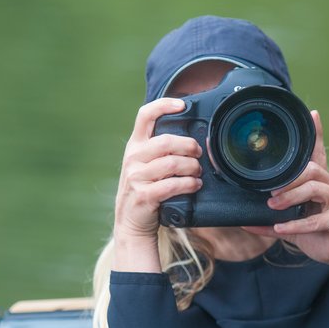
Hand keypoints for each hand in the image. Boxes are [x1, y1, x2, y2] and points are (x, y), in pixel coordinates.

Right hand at [112, 98, 202, 271]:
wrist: (130, 222)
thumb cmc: (145, 189)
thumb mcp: (145, 164)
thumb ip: (159, 149)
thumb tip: (191, 136)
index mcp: (135, 146)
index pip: (145, 115)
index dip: (163, 105)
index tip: (182, 105)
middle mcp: (133, 158)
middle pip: (166, 141)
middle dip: (189, 146)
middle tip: (198, 154)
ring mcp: (136, 177)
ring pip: (172, 163)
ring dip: (192, 168)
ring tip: (198, 172)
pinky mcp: (144, 195)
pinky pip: (172, 185)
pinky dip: (188, 184)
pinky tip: (195, 185)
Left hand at [242, 111, 328, 296]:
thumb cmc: (326, 237)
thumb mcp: (297, 228)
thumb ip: (274, 223)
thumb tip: (246, 222)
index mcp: (323, 184)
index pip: (319, 155)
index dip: (318, 134)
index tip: (314, 114)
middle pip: (311, 170)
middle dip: (288, 179)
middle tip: (270, 191)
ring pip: (314, 188)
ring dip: (290, 197)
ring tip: (274, 206)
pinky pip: (316, 219)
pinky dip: (296, 224)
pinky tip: (282, 226)